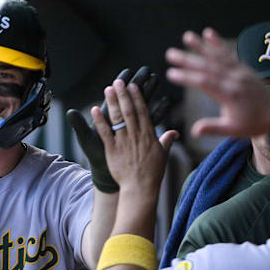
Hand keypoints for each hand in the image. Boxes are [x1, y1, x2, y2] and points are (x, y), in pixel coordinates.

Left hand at [68, 67, 170, 192]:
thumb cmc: (152, 174)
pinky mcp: (112, 150)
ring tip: (108, 89)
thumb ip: (167, 141)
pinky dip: (99, 121)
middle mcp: (136, 136)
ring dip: (112, 102)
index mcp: (148, 135)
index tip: (133, 85)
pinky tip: (95, 109)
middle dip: (124, 94)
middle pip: (129, 111)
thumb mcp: (163, 156)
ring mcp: (123, 142)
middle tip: (119, 81)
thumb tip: (174, 133)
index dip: (137, 97)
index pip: (142, 112)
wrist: (140, 189)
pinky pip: (105, 133)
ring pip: (117, 119)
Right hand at [165, 27, 269, 136]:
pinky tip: (208, 33)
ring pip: (218, 57)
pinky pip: (229, 53)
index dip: (187, 78)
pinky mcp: (243, 67)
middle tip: (170, 53)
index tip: (171, 74)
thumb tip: (194, 131)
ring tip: (187, 36)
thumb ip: (213, 128)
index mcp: (230, 95)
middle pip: (208, 67)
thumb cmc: (252, 123)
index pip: (205, 83)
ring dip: (201, 46)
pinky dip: (218, 43)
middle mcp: (234, 80)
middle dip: (188, 59)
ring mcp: (240, 72)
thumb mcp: (233, 130)